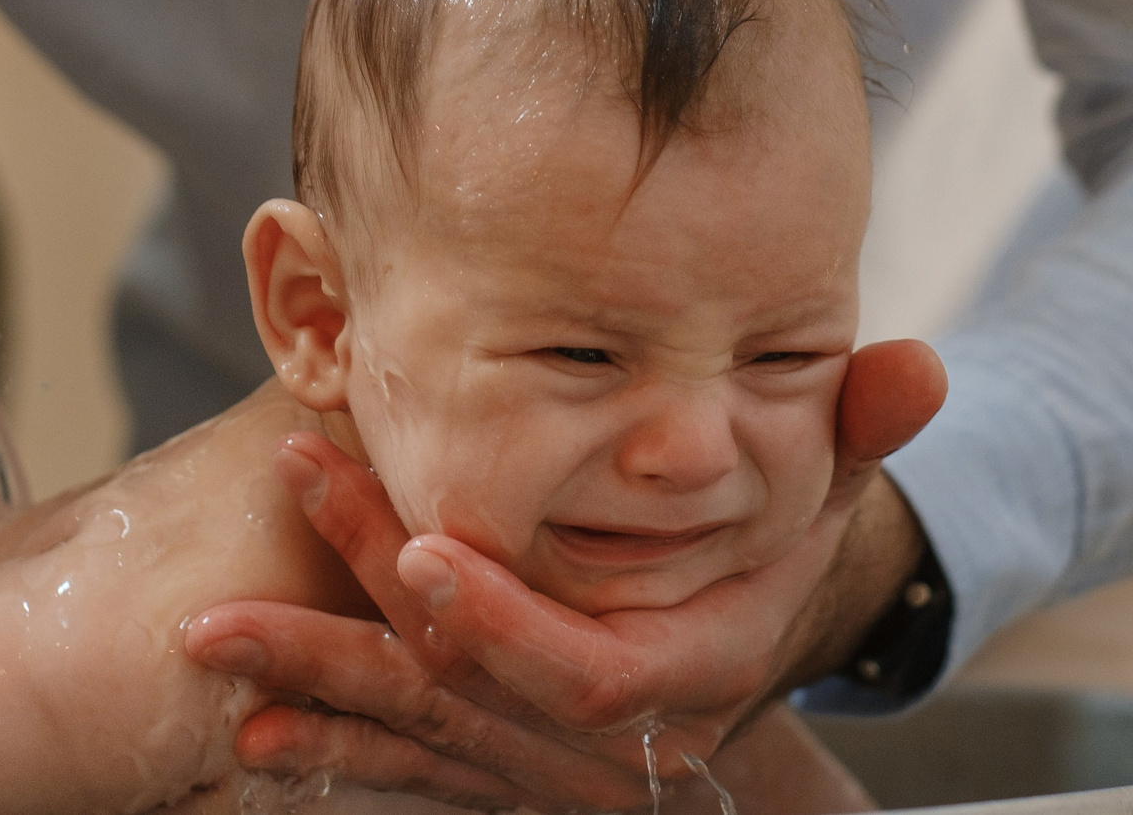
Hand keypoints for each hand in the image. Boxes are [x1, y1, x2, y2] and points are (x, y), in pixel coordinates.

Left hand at [183, 338, 945, 810]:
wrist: (761, 640)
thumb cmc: (780, 544)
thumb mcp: (829, 486)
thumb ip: (864, 426)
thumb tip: (921, 365)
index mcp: (683, 670)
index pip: (579, 667)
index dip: (498, 618)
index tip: (417, 548)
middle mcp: (602, 736)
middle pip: (466, 694)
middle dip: (354, 630)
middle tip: (261, 549)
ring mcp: (544, 762)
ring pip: (418, 733)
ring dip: (311, 688)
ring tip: (210, 647)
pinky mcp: (500, 764)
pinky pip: (408, 766)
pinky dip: (331, 748)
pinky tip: (249, 734)